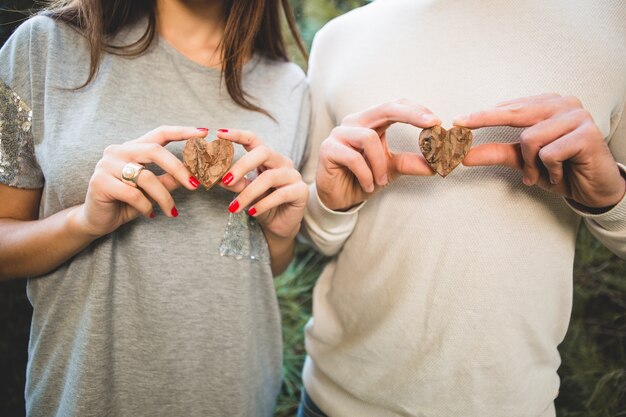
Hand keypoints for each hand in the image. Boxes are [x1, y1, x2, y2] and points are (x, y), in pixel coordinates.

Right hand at [75, 126, 206, 236]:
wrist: (97, 220)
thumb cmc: (127, 202)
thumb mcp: (152, 190)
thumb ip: (169, 179)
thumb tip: (194, 174)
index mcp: (133, 147)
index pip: (160, 133)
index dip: (182, 131)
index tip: (203, 132)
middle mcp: (118, 151)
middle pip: (155, 151)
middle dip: (179, 169)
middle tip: (195, 185)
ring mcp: (107, 165)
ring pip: (147, 177)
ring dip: (164, 197)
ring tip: (171, 211)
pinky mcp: (100, 182)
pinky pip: (133, 194)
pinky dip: (146, 206)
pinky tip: (149, 214)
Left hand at [216, 129, 307, 240]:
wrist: (279, 225)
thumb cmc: (261, 204)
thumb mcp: (244, 193)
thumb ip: (234, 183)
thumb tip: (217, 177)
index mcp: (267, 158)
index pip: (253, 140)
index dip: (237, 134)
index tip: (219, 133)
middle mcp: (282, 162)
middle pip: (263, 152)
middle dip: (242, 166)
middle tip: (225, 180)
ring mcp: (293, 175)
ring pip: (269, 177)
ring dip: (248, 193)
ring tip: (234, 207)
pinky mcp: (301, 191)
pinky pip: (280, 195)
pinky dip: (262, 204)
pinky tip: (252, 213)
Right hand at [316, 99, 440, 210]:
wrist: (338, 198)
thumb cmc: (363, 178)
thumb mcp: (391, 169)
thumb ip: (411, 163)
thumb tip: (436, 164)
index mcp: (370, 121)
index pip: (395, 106)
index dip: (416, 110)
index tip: (437, 121)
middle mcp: (354, 122)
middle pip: (385, 108)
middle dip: (411, 115)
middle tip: (431, 126)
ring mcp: (339, 133)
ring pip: (369, 138)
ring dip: (380, 164)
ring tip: (381, 181)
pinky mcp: (328, 149)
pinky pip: (353, 158)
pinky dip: (366, 174)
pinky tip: (368, 186)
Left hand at [455, 93, 625, 209]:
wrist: (595, 189)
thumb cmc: (560, 169)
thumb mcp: (524, 161)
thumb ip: (497, 153)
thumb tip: (465, 154)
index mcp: (548, 104)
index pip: (509, 108)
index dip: (482, 115)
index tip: (458, 121)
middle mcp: (564, 104)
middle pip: (515, 114)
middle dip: (486, 121)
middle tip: (459, 126)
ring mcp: (578, 116)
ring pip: (530, 139)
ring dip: (532, 164)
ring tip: (545, 172)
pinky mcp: (587, 133)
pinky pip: (549, 153)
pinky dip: (549, 170)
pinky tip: (561, 173)